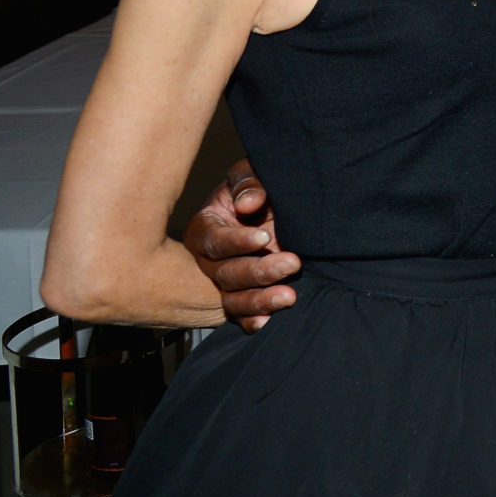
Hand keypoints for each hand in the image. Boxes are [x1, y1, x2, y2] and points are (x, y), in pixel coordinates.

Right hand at [182, 160, 299, 331]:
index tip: (264, 237)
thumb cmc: (256, 189)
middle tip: (291, 263)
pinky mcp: (239, 297)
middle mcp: (207, 260)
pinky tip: (267, 321)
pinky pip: (239, 316)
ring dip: (259, 301)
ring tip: (289, 297)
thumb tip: (247, 204)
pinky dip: (252, 321)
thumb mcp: (250, 175)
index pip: (213, 239)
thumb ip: (248, 183)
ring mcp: (222, 282)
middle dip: (258, 271)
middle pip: (224, 273)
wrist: (275, 209)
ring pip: (232, 299)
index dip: (237, 241)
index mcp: (204, 228)